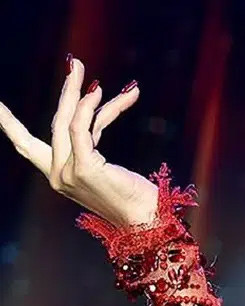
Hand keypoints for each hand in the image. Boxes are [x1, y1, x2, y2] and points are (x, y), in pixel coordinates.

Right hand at [0, 55, 157, 226]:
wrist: (147, 221)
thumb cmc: (134, 197)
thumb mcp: (105, 163)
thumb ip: (90, 138)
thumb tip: (95, 103)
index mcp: (58, 176)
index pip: (27, 146)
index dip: (8, 125)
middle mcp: (57, 175)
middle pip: (56, 124)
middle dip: (65, 91)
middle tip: (75, 63)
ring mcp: (67, 173)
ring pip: (67, 122)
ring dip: (77, 90)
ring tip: (84, 68)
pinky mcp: (83, 169)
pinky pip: (81, 130)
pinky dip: (88, 107)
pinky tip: (100, 91)